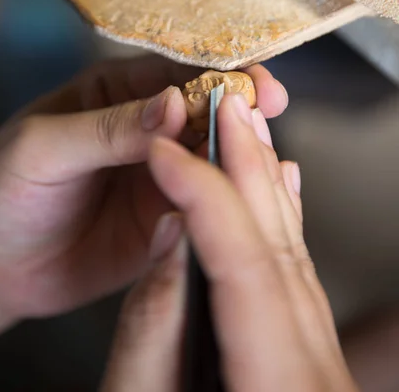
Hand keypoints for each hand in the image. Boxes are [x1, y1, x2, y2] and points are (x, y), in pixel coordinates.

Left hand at [0, 55, 287, 329]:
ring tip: (264, 156)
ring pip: (215, 158)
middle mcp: (151, 129)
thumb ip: (108, 128)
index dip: (218, 73)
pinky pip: (207, 203)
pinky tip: (250, 198)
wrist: (0, 266)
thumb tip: (175, 104)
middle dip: (242, 109)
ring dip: (241, 155)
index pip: (178, 72)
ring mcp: (165, 174)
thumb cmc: (6, 190)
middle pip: (208, 111)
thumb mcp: (45, 147)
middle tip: (269, 112)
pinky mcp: (171, 216)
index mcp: (120, 92)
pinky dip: (230, 199)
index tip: (253, 83)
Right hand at [101, 94, 357, 391]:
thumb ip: (153, 332)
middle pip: (280, 244)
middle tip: (226, 108)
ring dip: (264, 182)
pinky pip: (297, 269)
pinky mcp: (307, 352)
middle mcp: (314, 366)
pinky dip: (282, 218)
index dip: (203, 195)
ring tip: (245, 129)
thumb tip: (170, 241)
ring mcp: (319, 358)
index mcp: (279, 384)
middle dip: (246, 167)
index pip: (245, 263)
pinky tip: (280, 183)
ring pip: (293, 249)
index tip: (164, 153)